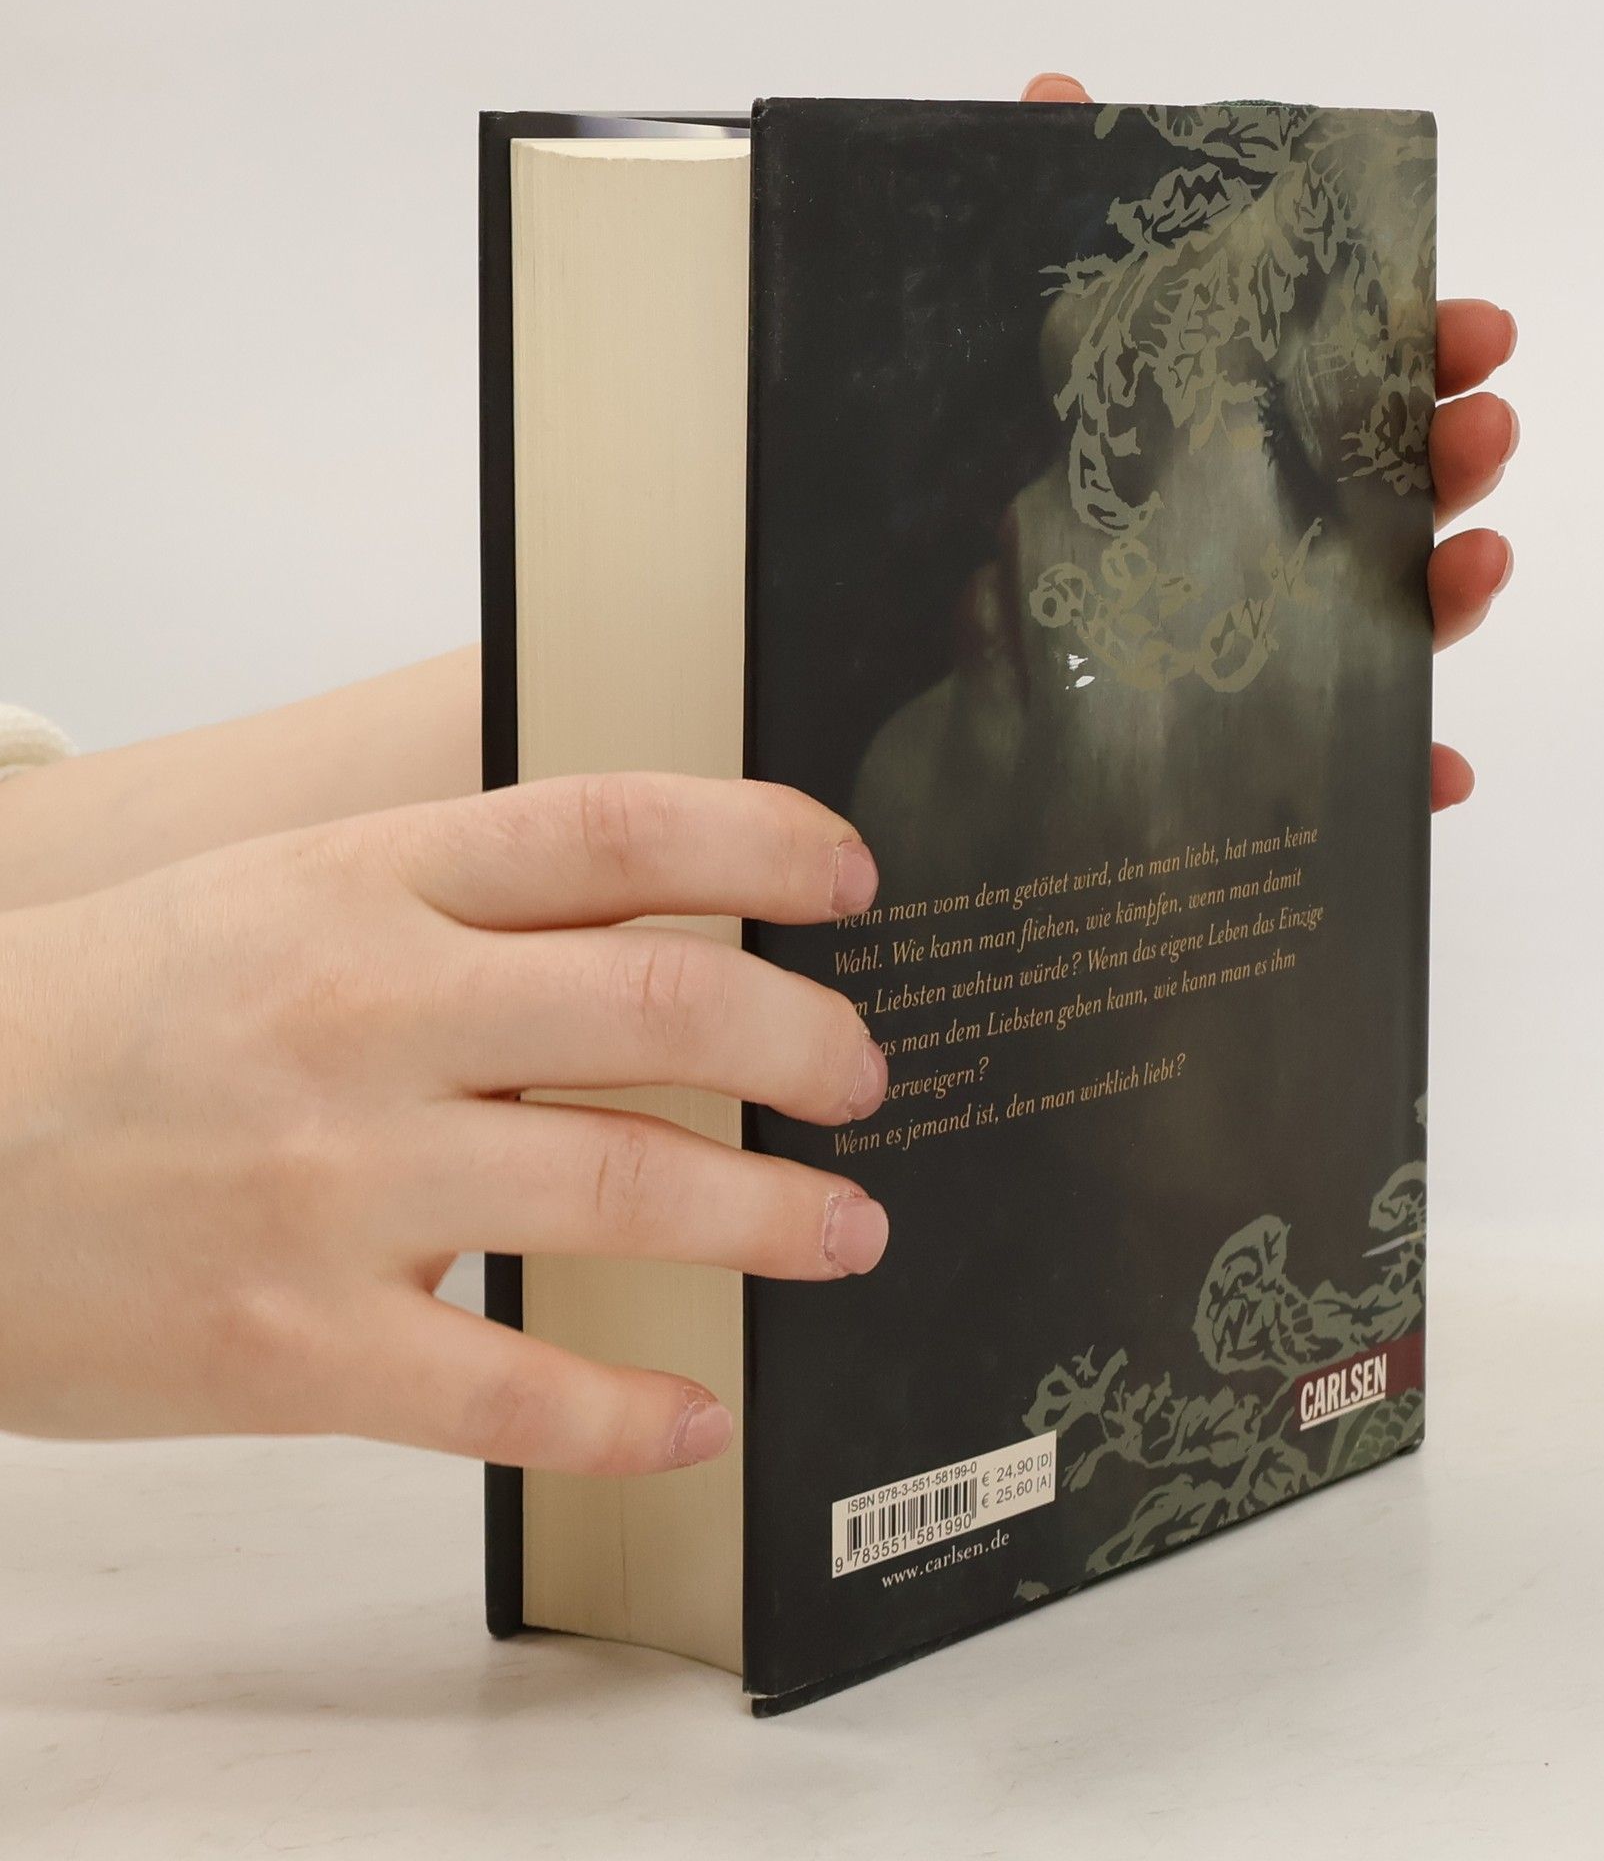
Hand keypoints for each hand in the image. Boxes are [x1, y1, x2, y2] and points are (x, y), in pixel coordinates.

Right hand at [0, 775, 887, 1471]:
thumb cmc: (97, 1021)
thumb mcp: (270, 899)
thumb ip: (449, 902)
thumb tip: (640, 922)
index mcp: (363, 888)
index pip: (613, 828)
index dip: (763, 842)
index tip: (850, 879)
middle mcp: (368, 1017)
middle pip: (665, 1004)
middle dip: (807, 1042)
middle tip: (863, 1077)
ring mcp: (336, 1184)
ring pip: (627, 1186)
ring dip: (775, 1217)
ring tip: (846, 1232)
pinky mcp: (296, 1345)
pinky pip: (511, 1391)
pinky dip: (629, 1415)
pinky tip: (697, 1418)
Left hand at [1025, 74, 1518, 812]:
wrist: (931, 747)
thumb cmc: (1010, 552)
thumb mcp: (1032, 395)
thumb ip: (1064, 256)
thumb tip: (1054, 86)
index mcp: (1211, 469)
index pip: (1331, 401)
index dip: (1409, 358)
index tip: (1472, 327)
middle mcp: (1244, 566)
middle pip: (1370, 513)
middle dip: (1441, 460)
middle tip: (1484, 422)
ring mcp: (1254, 676)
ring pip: (1374, 638)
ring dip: (1440, 598)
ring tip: (1476, 565)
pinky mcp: (1242, 781)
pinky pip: (1333, 791)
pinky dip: (1398, 785)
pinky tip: (1439, 779)